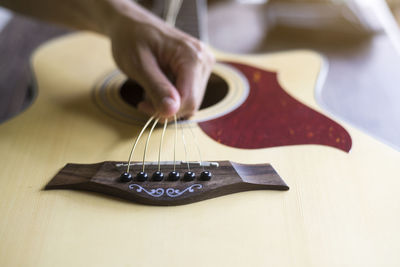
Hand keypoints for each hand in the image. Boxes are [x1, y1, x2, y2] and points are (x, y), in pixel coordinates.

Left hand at [106, 3, 214, 118]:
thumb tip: (171, 111)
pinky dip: (173, 97)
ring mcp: (203, 64)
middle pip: (192, 103)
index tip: (144, 106)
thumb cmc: (132, 39)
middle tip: (144, 101)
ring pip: (191, 101)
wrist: (132, 24)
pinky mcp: (198, 70)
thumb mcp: (138, 65)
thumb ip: (157, 88)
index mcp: (192, 56)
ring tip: (150, 90)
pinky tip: (159, 87)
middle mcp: (204, 60)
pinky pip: (189, 94)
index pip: (189, 100)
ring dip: (169, 104)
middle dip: (167, 108)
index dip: (167, 111)